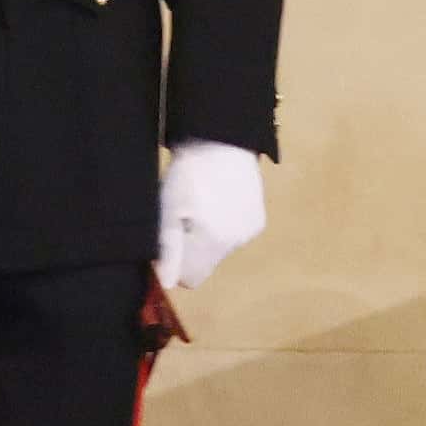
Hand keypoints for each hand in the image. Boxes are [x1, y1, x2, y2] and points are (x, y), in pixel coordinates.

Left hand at [157, 140, 264, 290]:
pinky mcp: (258, 221)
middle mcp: (235, 244)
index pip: (190, 279)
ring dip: (208, 235)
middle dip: (192, 248)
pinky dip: (224, 224)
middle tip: (184, 216)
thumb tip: (167, 284)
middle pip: (205, 264)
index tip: (169, 240)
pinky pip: (235, 235)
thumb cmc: (189, 174)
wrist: (223, 141)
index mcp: (212, 244)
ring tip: (201, 204)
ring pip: (220, 249)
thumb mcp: (168, 209)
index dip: (175, 264)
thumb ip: (169, 249)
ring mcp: (249, 233)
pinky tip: (219, 201)